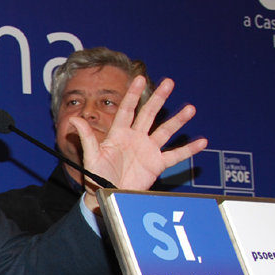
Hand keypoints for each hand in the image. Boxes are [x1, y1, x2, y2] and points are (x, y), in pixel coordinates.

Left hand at [72, 76, 207, 206]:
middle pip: (149, 114)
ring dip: (177, 120)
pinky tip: (202, 141)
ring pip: (165, 131)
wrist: (108, 196)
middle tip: (169, 82)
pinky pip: (175, 155)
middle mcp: (135, 138)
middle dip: (158, 98)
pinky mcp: (156, 164)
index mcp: (119, 133)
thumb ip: (87, 137)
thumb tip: (73, 119)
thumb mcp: (91, 156)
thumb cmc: (96, 177)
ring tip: (190, 109)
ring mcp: (147, 150)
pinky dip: (188, 149)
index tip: (139, 78)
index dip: (133, 94)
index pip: (127, 109)